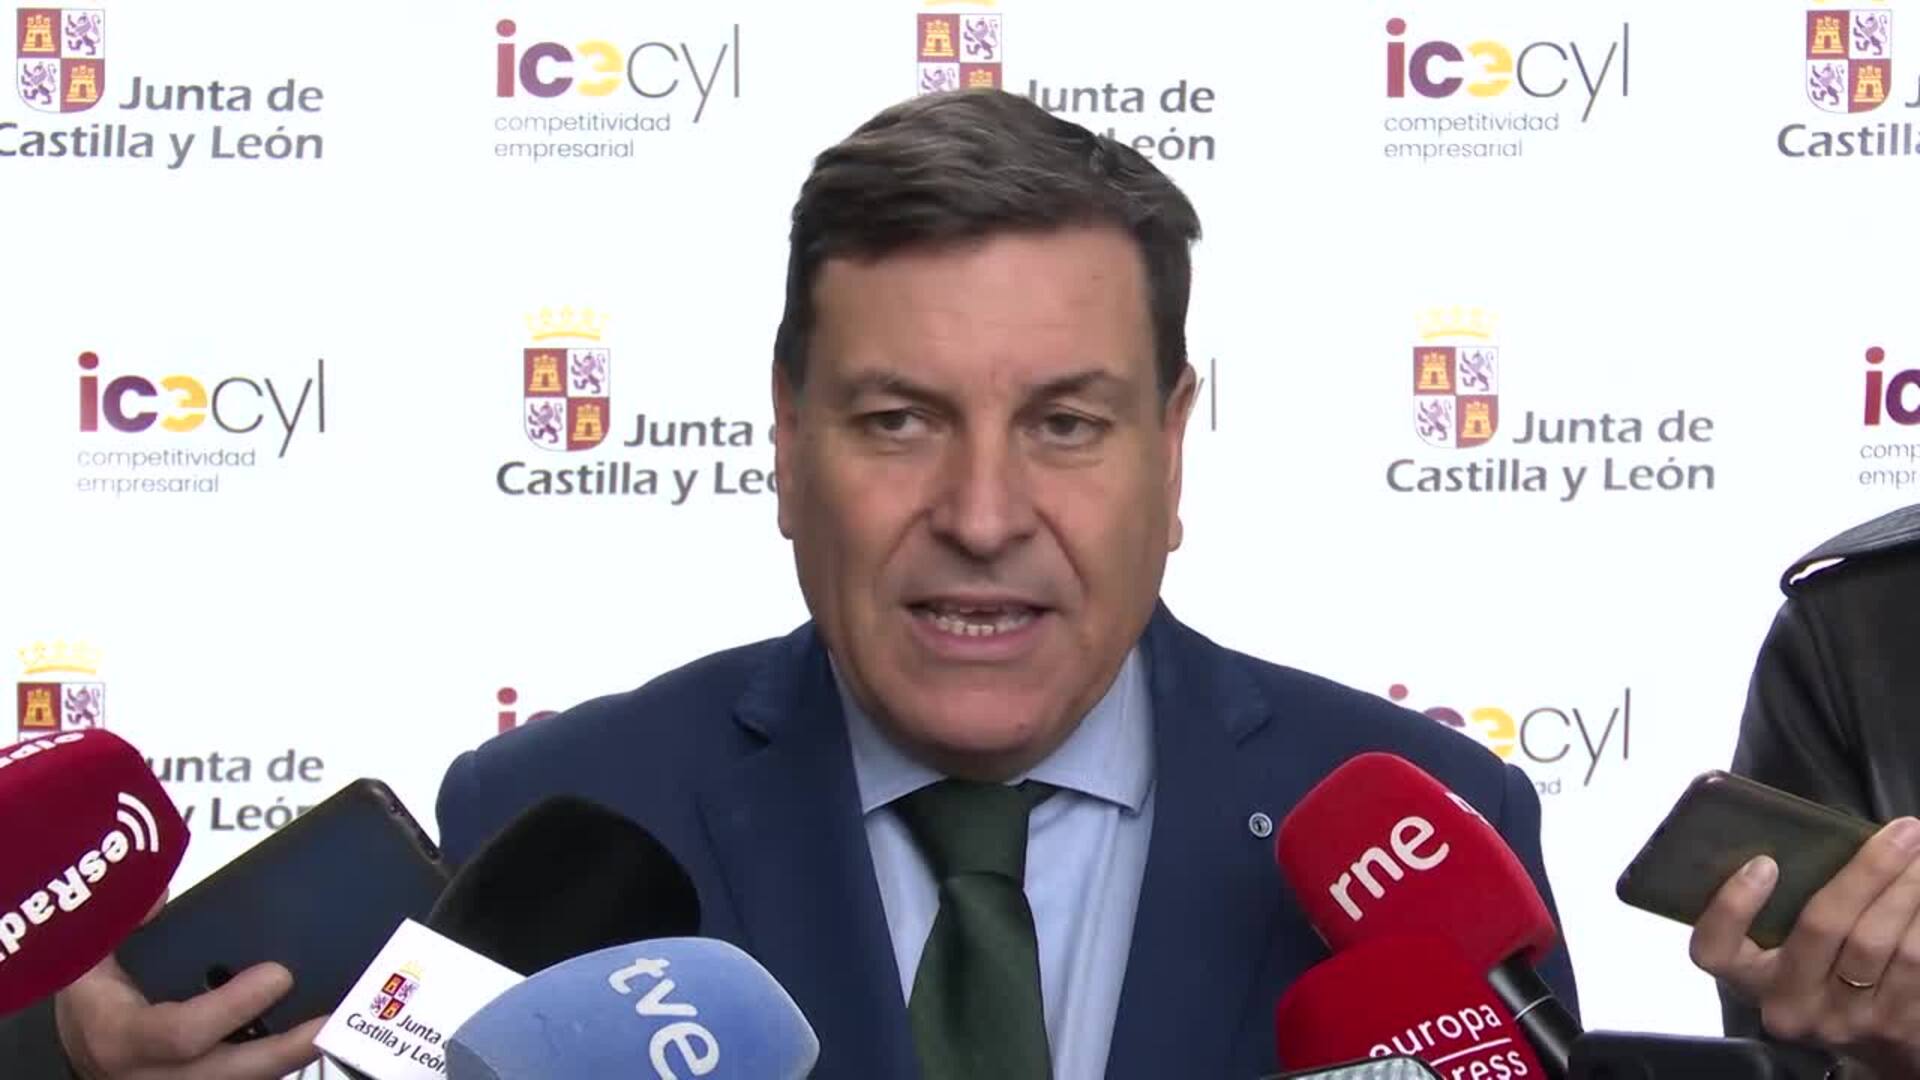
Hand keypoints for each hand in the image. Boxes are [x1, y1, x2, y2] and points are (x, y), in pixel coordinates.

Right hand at [53, 893, 325, 1079]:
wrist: (85, 1045)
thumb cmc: (91, 1000)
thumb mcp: (86, 955)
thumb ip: (120, 921)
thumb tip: (159, 894)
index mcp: (120, 1036)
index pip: (181, 1032)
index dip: (232, 1007)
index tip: (278, 975)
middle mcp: (150, 1074)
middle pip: (227, 1073)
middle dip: (283, 1051)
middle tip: (330, 1021)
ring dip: (287, 1058)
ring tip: (334, 1028)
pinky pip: (243, 1077)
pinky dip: (278, 1059)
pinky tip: (311, 1035)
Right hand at [1691, 817, 1919, 1078]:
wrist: (1869, 1042)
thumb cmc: (1817, 969)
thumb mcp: (1780, 947)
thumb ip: (1783, 904)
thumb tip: (1819, 837)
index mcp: (1749, 979)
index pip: (1717, 949)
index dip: (1733, 906)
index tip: (1764, 863)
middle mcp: (1791, 1004)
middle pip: (1824, 927)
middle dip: (1868, 871)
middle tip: (1902, 832)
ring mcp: (1845, 1020)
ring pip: (1881, 943)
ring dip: (1910, 890)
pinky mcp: (1894, 1026)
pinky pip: (1917, 963)